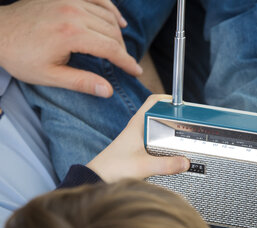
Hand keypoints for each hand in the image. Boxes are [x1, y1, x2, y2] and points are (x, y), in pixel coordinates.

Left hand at [0, 0, 141, 96]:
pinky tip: (118, 20)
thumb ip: (82, 82)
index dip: (127, 62)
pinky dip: (111, 9)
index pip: (111, 49)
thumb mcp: (50, 76)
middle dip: (122, 50)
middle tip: (125, 65)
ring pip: (108, 16)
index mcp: (71, 35)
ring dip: (118, 33)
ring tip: (120, 49)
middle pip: (112, 32)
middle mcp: (73, 14)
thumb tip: (108, 90)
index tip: (136, 72)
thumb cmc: (20, 56)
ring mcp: (69, 1)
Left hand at [87, 95, 189, 181]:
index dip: (169, 99)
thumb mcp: (143, 166)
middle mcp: (138, 129)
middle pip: (161, 116)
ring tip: (187, 140)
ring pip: (160, 130)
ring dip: (172, 134)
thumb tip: (186, 162)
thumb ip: (166, 165)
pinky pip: (157, 144)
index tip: (184, 107)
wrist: (97, 179)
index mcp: (138, 124)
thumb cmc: (113, 168)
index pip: (154, 101)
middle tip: (190, 126)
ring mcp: (138, 140)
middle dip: (176, 119)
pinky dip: (167, 146)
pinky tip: (174, 155)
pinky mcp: (138, 151)